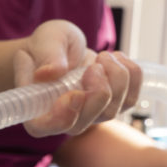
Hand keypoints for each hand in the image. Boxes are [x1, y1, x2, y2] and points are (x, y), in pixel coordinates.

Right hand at [15, 20, 141, 136]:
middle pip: (83, 124)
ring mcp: (88, 115)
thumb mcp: (45, 39)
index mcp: (35, 107)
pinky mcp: (110, 105)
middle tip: (95, 65)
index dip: (61, 117)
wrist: (62, 47)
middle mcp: (61, 117)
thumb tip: (49, 72)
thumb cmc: (46, 46)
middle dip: (97, 93)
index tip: (75, 94)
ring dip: (115, 79)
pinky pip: (131, 99)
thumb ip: (47, 55)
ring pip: (111, 111)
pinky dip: (131, 76)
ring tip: (103, 57)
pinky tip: (116, 59)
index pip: (43, 127)